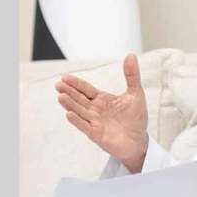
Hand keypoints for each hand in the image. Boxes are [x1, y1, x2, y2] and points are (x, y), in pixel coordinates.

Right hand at [55, 54, 148, 172]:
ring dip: (70, 104)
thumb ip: (132, 75)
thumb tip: (130, 55)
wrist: (139, 141)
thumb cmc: (136, 118)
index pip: (86, 89)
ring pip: (80, 111)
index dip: (75, 83)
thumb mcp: (135, 94)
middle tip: (58, 84)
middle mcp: (95, 110)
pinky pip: (85, 126)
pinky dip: (77, 121)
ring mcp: (94, 122)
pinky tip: (69, 114)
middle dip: (69, 92)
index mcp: (102, 100)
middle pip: (79, 99)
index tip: (64, 77)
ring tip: (60, 96)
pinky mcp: (96, 135)